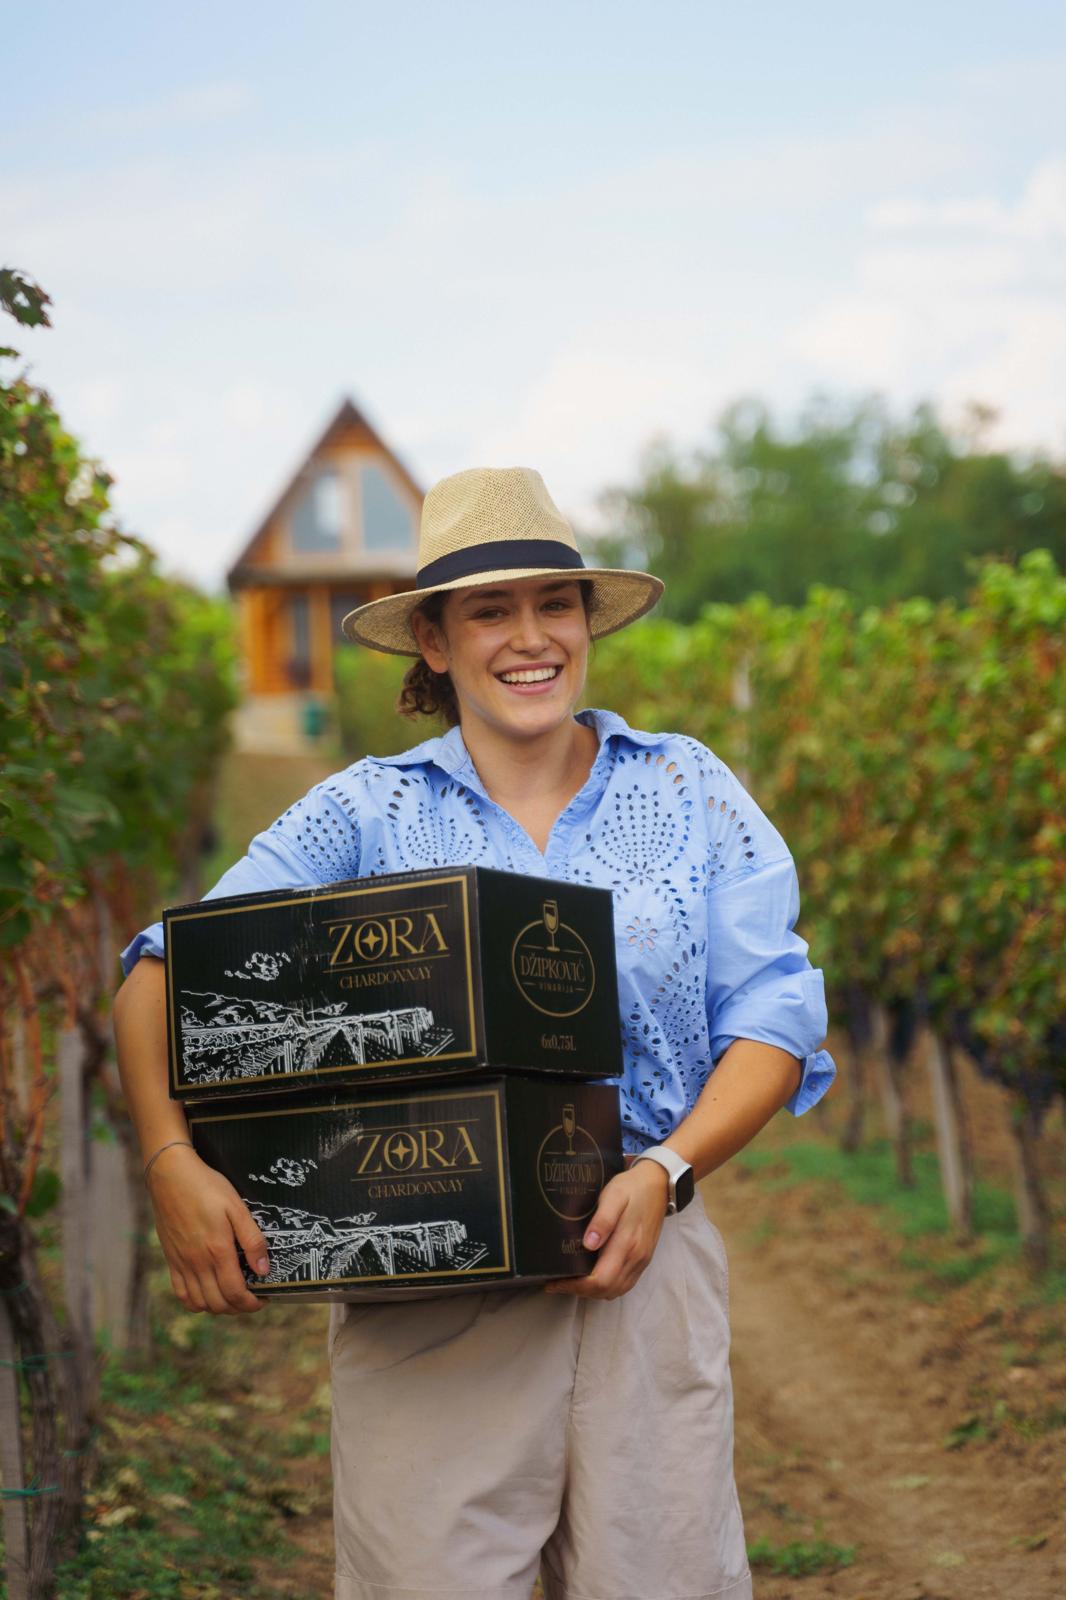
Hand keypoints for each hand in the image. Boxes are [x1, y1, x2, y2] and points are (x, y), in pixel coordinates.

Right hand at [145, 1144, 270, 1314]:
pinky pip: (180, 1293)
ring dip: (218, 1308)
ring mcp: (182, 1263)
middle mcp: (197, 1262)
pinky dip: (195, 1303)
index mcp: (217, 1250)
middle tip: (251, 1298)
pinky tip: (206, 1295)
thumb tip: (263, 1269)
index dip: (252, 1303)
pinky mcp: (171, 1259)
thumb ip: (252, 1239)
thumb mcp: (237, 1207)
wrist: (170, 1175)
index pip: (235, 1293)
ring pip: (200, 1303)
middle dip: (238, 1308)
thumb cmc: (207, 1187)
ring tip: (232, 1297)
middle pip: (219, 1303)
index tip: (263, 1299)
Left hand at [543, 1159, 669, 1299]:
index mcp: (627, 1243)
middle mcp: (635, 1258)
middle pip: (605, 1290)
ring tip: (571, 1281)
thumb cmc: (632, 1188)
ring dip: (592, 1292)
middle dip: (579, 1291)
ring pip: (615, 1291)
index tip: (555, 1281)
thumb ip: (603, 1220)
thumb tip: (588, 1244)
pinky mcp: (643, 1260)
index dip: (575, 1285)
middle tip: (557, 1282)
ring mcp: (641, 1261)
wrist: (658, 1184)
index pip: (599, 1279)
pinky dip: (606, 1288)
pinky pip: (624, 1285)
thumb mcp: (614, 1195)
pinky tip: (592, 1277)